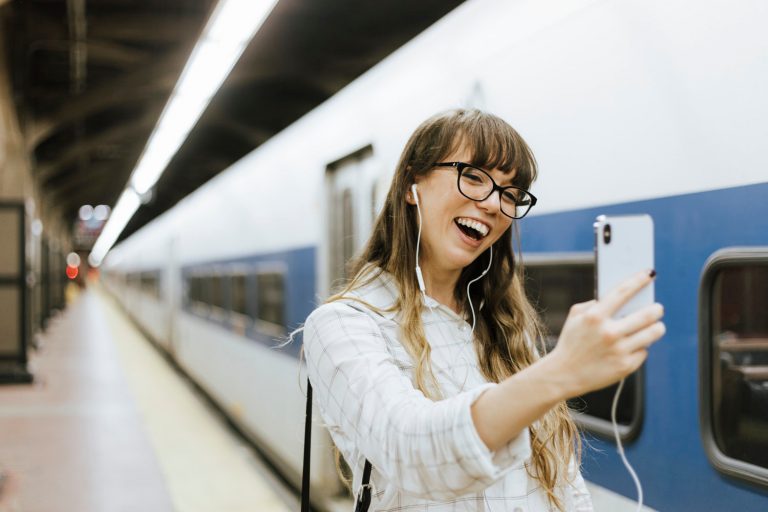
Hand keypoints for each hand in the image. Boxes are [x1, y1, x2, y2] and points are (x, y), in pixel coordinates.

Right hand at [547, 270, 664, 398]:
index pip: (623, 292)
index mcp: (594, 317)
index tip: (650, 273)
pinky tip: (633, 347)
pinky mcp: (625, 366)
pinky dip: (641, 348)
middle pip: (646, 315)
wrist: (563, 374)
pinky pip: (644, 351)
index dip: (638, 280)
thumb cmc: (571, 342)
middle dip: (656, 309)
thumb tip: (620, 296)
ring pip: (653, 333)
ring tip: (656, 326)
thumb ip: (594, 304)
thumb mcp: (575, 317)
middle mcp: (608, 333)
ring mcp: (618, 350)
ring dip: (657, 327)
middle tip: (657, 308)